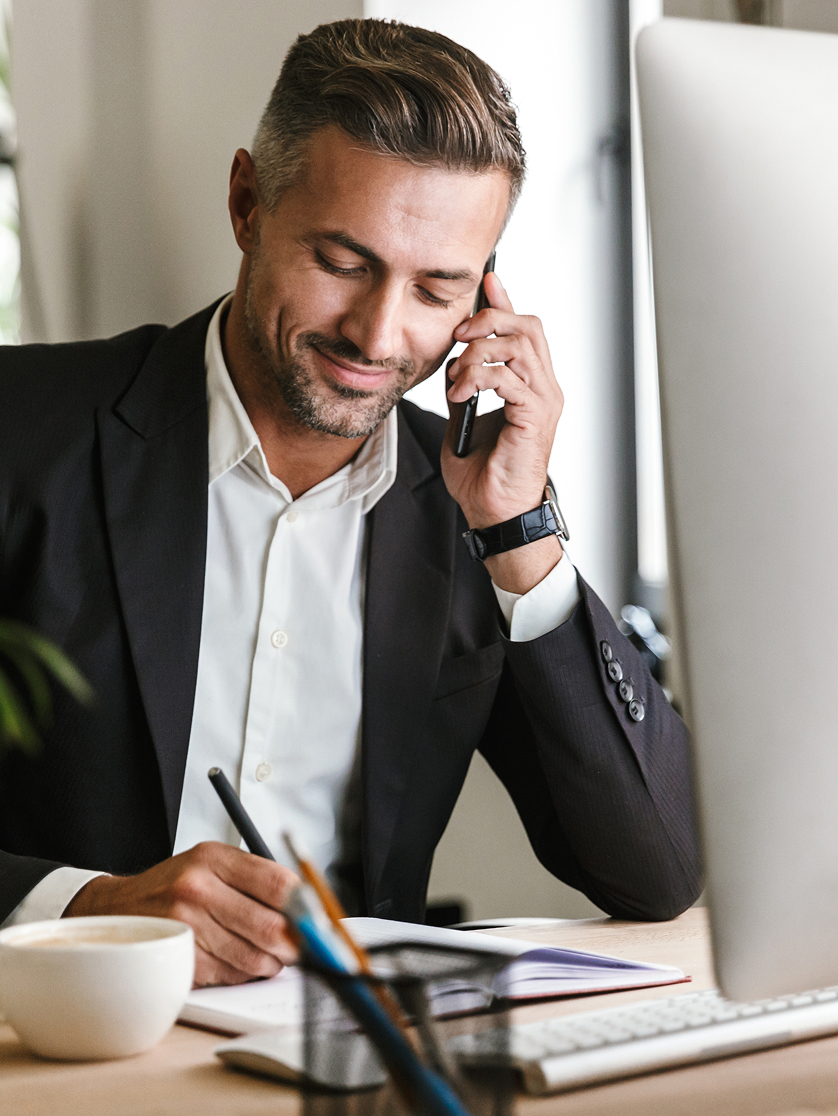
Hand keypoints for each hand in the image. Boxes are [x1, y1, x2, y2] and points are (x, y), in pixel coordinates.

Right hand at [63, 842, 299, 986]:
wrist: (116, 911)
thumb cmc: (173, 888)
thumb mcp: (209, 865)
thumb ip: (254, 879)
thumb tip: (307, 906)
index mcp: (211, 858)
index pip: (277, 882)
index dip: (305, 903)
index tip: (316, 914)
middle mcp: (197, 888)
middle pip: (271, 925)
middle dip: (294, 942)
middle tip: (300, 945)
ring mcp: (185, 926)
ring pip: (255, 957)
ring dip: (271, 962)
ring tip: (266, 954)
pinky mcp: (178, 959)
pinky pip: (231, 976)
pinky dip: (243, 974)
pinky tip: (234, 961)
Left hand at [443, 272, 563, 593]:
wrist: (493, 512)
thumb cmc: (483, 475)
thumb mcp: (464, 417)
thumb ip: (465, 384)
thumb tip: (455, 359)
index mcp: (531, 385)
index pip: (524, 329)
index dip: (505, 301)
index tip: (486, 282)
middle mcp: (544, 388)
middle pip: (527, 326)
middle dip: (489, 319)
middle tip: (459, 335)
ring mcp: (544, 401)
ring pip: (519, 345)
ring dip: (479, 351)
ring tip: (456, 375)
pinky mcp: (535, 417)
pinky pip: (508, 377)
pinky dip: (478, 377)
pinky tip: (460, 394)